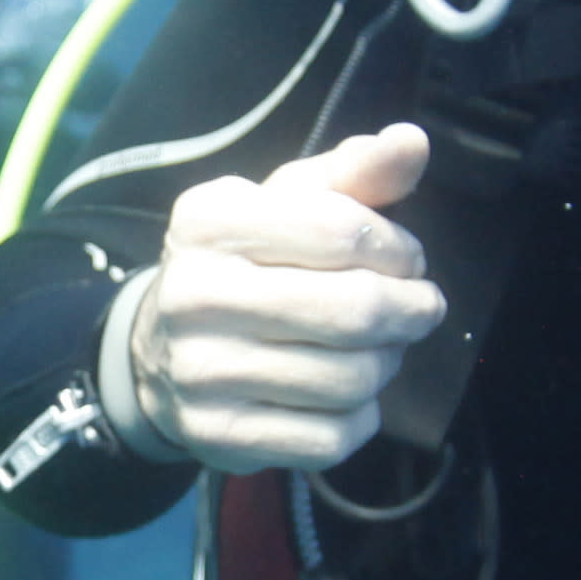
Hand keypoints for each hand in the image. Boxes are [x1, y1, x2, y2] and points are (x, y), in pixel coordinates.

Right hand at [121, 124, 445, 471]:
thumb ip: (355, 173)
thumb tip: (412, 141)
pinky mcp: (217, 436)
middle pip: (354, 309)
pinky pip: (331, 438)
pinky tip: (348, 396)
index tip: (408, 260)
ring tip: (381, 349)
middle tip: (420, 308)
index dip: (399, 248)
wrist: (160, 351)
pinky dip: (360, 418)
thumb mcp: (287, 204)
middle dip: (410, 311)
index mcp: (209, 220)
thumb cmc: (246, 263)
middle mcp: (193, 293)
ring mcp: (200, 372)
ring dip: (388, 364)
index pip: (344, 230)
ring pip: (351, 379)